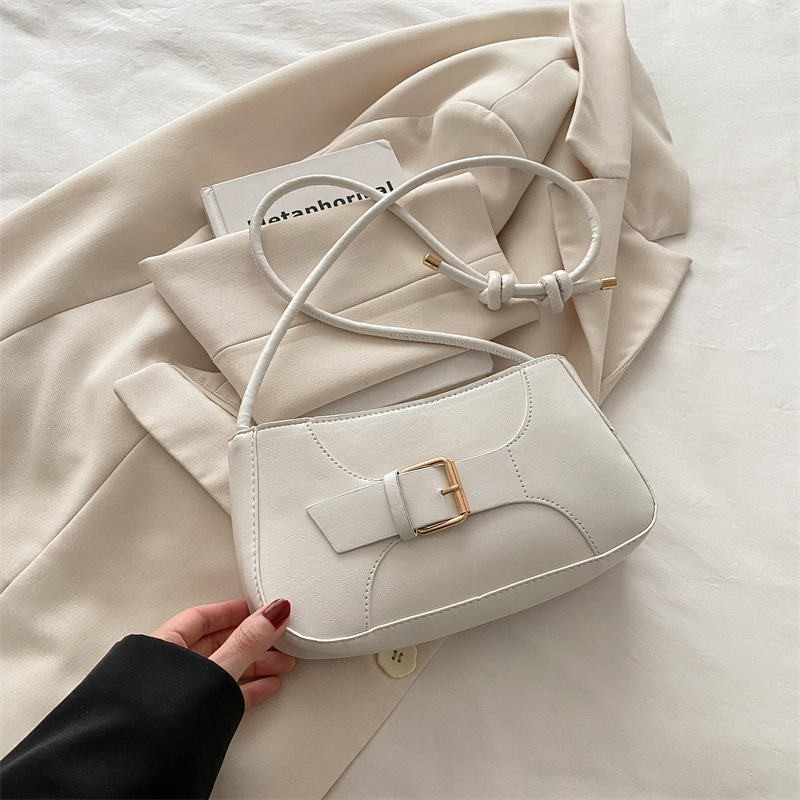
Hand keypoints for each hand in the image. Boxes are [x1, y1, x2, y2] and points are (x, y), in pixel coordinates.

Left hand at [149, 598, 294, 707]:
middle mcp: (168, 668)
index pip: (203, 617)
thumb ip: (245, 643)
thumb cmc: (155, 721)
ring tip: (282, 662)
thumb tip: (269, 616)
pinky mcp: (192, 717)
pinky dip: (248, 687)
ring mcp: (180, 694)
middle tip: (279, 635)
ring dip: (256, 663)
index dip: (234, 610)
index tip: (260, 607)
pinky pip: (224, 693)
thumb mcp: (214, 672)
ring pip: (224, 669)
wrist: (142, 772)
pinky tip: (266, 685)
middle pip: (218, 643)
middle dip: (253, 639)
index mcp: (161, 646)